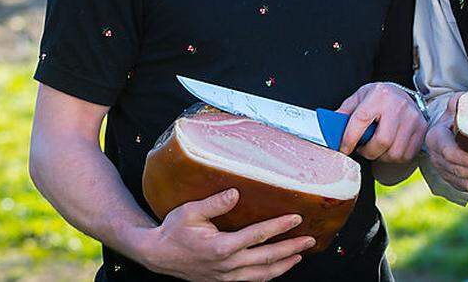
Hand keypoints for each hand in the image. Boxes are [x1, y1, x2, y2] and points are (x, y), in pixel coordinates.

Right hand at [136, 188, 314, 280]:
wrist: (157, 255)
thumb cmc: (173, 231)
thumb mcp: (190, 211)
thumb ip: (215, 203)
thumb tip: (236, 193)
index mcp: (221, 247)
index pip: (258, 236)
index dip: (279, 227)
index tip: (296, 218)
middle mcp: (227, 265)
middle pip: (267, 258)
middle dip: (291, 249)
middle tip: (310, 240)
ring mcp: (226, 276)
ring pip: (262, 274)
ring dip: (283, 265)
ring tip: (299, 255)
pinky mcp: (224, 281)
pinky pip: (251, 280)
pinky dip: (268, 275)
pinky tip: (277, 268)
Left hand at [336, 82, 427, 162]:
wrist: (403, 94)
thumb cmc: (378, 98)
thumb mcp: (360, 97)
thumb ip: (345, 112)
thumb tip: (328, 129)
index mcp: (379, 95)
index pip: (360, 120)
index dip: (349, 139)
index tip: (343, 149)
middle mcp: (398, 105)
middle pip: (381, 141)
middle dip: (368, 152)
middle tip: (362, 149)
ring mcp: (413, 118)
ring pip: (394, 152)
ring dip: (381, 156)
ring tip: (376, 148)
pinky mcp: (422, 129)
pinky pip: (406, 155)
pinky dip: (394, 158)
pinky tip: (389, 149)